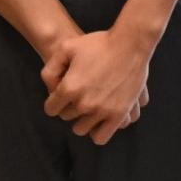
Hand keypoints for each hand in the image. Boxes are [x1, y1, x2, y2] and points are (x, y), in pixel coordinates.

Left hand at [42, 17, 154, 140]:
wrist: (131, 44)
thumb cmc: (99, 43)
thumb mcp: (67, 47)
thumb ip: (51, 68)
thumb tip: (50, 89)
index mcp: (69, 88)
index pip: (51, 109)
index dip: (54, 101)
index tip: (62, 95)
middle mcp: (83, 103)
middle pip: (66, 117)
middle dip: (69, 107)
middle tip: (78, 96)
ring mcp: (102, 110)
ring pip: (81, 129)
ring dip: (82, 120)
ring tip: (89, 108)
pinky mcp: (119, 114)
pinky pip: (101, 137)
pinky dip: (97, 132)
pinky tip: (99, 119)